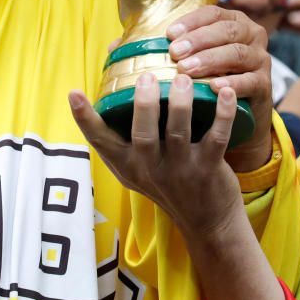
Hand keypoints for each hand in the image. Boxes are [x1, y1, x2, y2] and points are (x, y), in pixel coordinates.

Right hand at [70, 73, 243, 236]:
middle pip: (142, 135)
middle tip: (147, 76)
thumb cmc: (169, 182)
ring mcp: (180, 171)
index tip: (74, 93)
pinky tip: (225, 93)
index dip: (85, 118)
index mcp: (127, 165)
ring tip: (183, 78)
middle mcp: (149, 170)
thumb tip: (126, 82)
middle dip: (143, 104)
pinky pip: (216, 138)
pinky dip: (222, 113)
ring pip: (177, 134)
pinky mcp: (208, 170)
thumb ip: (130, 134)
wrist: (207, 223)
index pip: (100, 141)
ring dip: (180, 104)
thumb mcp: (141, 167)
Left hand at [168, 4, 273, 171]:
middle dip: (199, 40)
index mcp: (230, 22)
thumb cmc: (204, 85)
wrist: (234, 121)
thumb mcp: (186, 64)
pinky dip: (233, 84)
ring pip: (237, 54)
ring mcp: (260, 60)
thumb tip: (114, 47)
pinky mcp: (265, 87)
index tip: (168, 34)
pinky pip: (251, 82)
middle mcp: (250, 36)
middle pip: (226, 30)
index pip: (212, 13)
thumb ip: (158, 51)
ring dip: (211, 60)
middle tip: (174, 53)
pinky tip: (215, 87)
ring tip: (187, 70)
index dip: (191, 22)